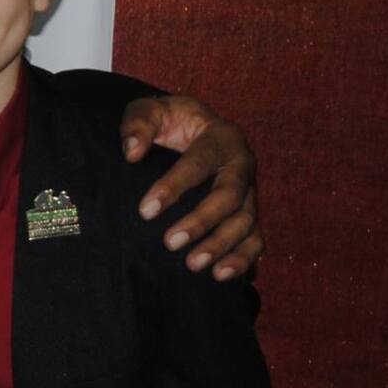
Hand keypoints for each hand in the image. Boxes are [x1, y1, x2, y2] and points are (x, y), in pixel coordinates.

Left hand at [119, 95, 262, 280]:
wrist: (195, 128)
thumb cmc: (170, 121)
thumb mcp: (152, 111)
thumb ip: (139, 124)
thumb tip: (131, 153)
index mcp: (222, 136)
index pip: (199, 163)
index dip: (174, 186)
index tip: (146, 210)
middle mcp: (242, 165)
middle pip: (229, 197)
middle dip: (201, 222)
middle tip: (170, 243)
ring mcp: (250, 191)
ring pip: (246, 222)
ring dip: (221, 246)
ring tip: (193, 265)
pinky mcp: (249, 212)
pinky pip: (255, 238)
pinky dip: (242, 259)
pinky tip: (221, 276)